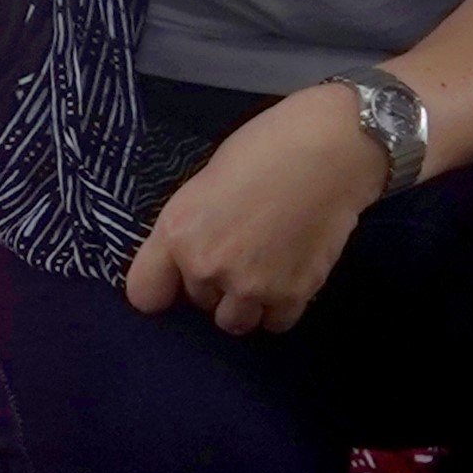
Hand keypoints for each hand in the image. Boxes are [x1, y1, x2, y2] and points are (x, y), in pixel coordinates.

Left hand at [123, 86, 384, 337]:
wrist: (328, 153)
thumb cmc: (263, 149)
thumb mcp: (204, 184)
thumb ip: (191, 228)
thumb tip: (189, 258)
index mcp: (176, 232)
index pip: (144, 294)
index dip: (160, 288)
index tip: (173, 281)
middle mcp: (206, 266)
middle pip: (197, 303)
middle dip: (212, 285)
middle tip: (238, 252)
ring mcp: (251, 286)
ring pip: (235, 322)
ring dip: (244, 304)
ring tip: (262, 271)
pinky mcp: (293, 295)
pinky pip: (276, 322)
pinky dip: (279, 307)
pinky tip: (287, 277)